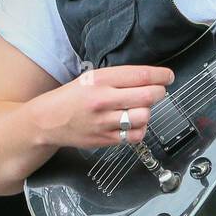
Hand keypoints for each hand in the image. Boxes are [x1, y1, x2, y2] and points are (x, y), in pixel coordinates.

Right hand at [30, 64, 173, 150]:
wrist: (48, 120)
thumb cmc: (71, 97)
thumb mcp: (92, 78)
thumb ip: (119, 78)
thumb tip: (149, 78)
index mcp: (101, 79)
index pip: (141, 75)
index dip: (161, 76)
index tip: (168, 76)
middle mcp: (103, 100)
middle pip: (148, 96)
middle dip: (159, 92)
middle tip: (159, 91)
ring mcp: (105, 121)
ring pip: (144, 116)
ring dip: (149, 111)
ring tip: (141, 107)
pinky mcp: (106, 139)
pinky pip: (136, 135)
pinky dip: (140, 128)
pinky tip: (133, 122)